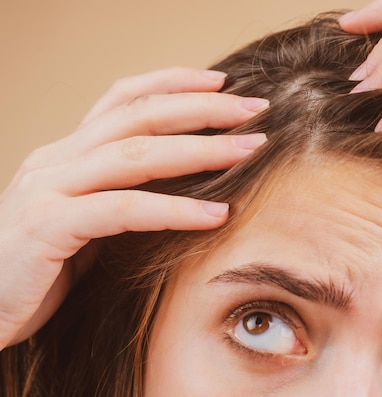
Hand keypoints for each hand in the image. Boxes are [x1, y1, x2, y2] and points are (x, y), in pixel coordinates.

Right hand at [0, 68, 268, 348]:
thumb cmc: (39, 268)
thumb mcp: (85, 221)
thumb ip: (121, 196)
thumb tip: (187, 190)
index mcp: (67, 153)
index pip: (124, 99)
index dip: (173, 83)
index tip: (223, 82)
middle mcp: (56, 160)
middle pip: (139, 116)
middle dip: (202, 108)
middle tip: (255, 109)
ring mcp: (48, 189)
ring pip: (135, 155)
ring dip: (201, 149)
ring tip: (250, 149)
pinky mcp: (47, 227)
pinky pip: (122, 211)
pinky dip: (174, 210)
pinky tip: (218, 215)